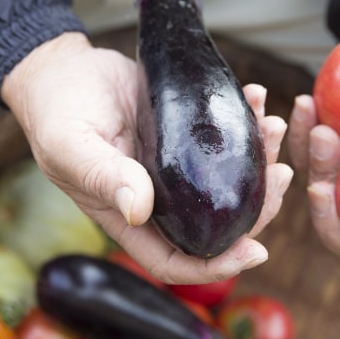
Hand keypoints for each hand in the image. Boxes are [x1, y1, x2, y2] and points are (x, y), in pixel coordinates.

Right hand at [1, 32, 292, 282]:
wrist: (66, 71)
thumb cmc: (57, 111)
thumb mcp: (70, 144)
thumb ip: (101, 176)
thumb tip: (139, 210)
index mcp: (130, 216)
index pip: (175, 260)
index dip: (215, 267)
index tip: (255, 251)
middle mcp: (159, 198)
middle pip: (217, 222)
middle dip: (257, 206)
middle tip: (282, 173)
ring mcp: (177, 167)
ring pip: (228, 180)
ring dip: (259, 159)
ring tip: (275, 125)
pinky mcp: (186, 134)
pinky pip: (223, 138)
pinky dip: (246, 120)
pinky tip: (255, 97)